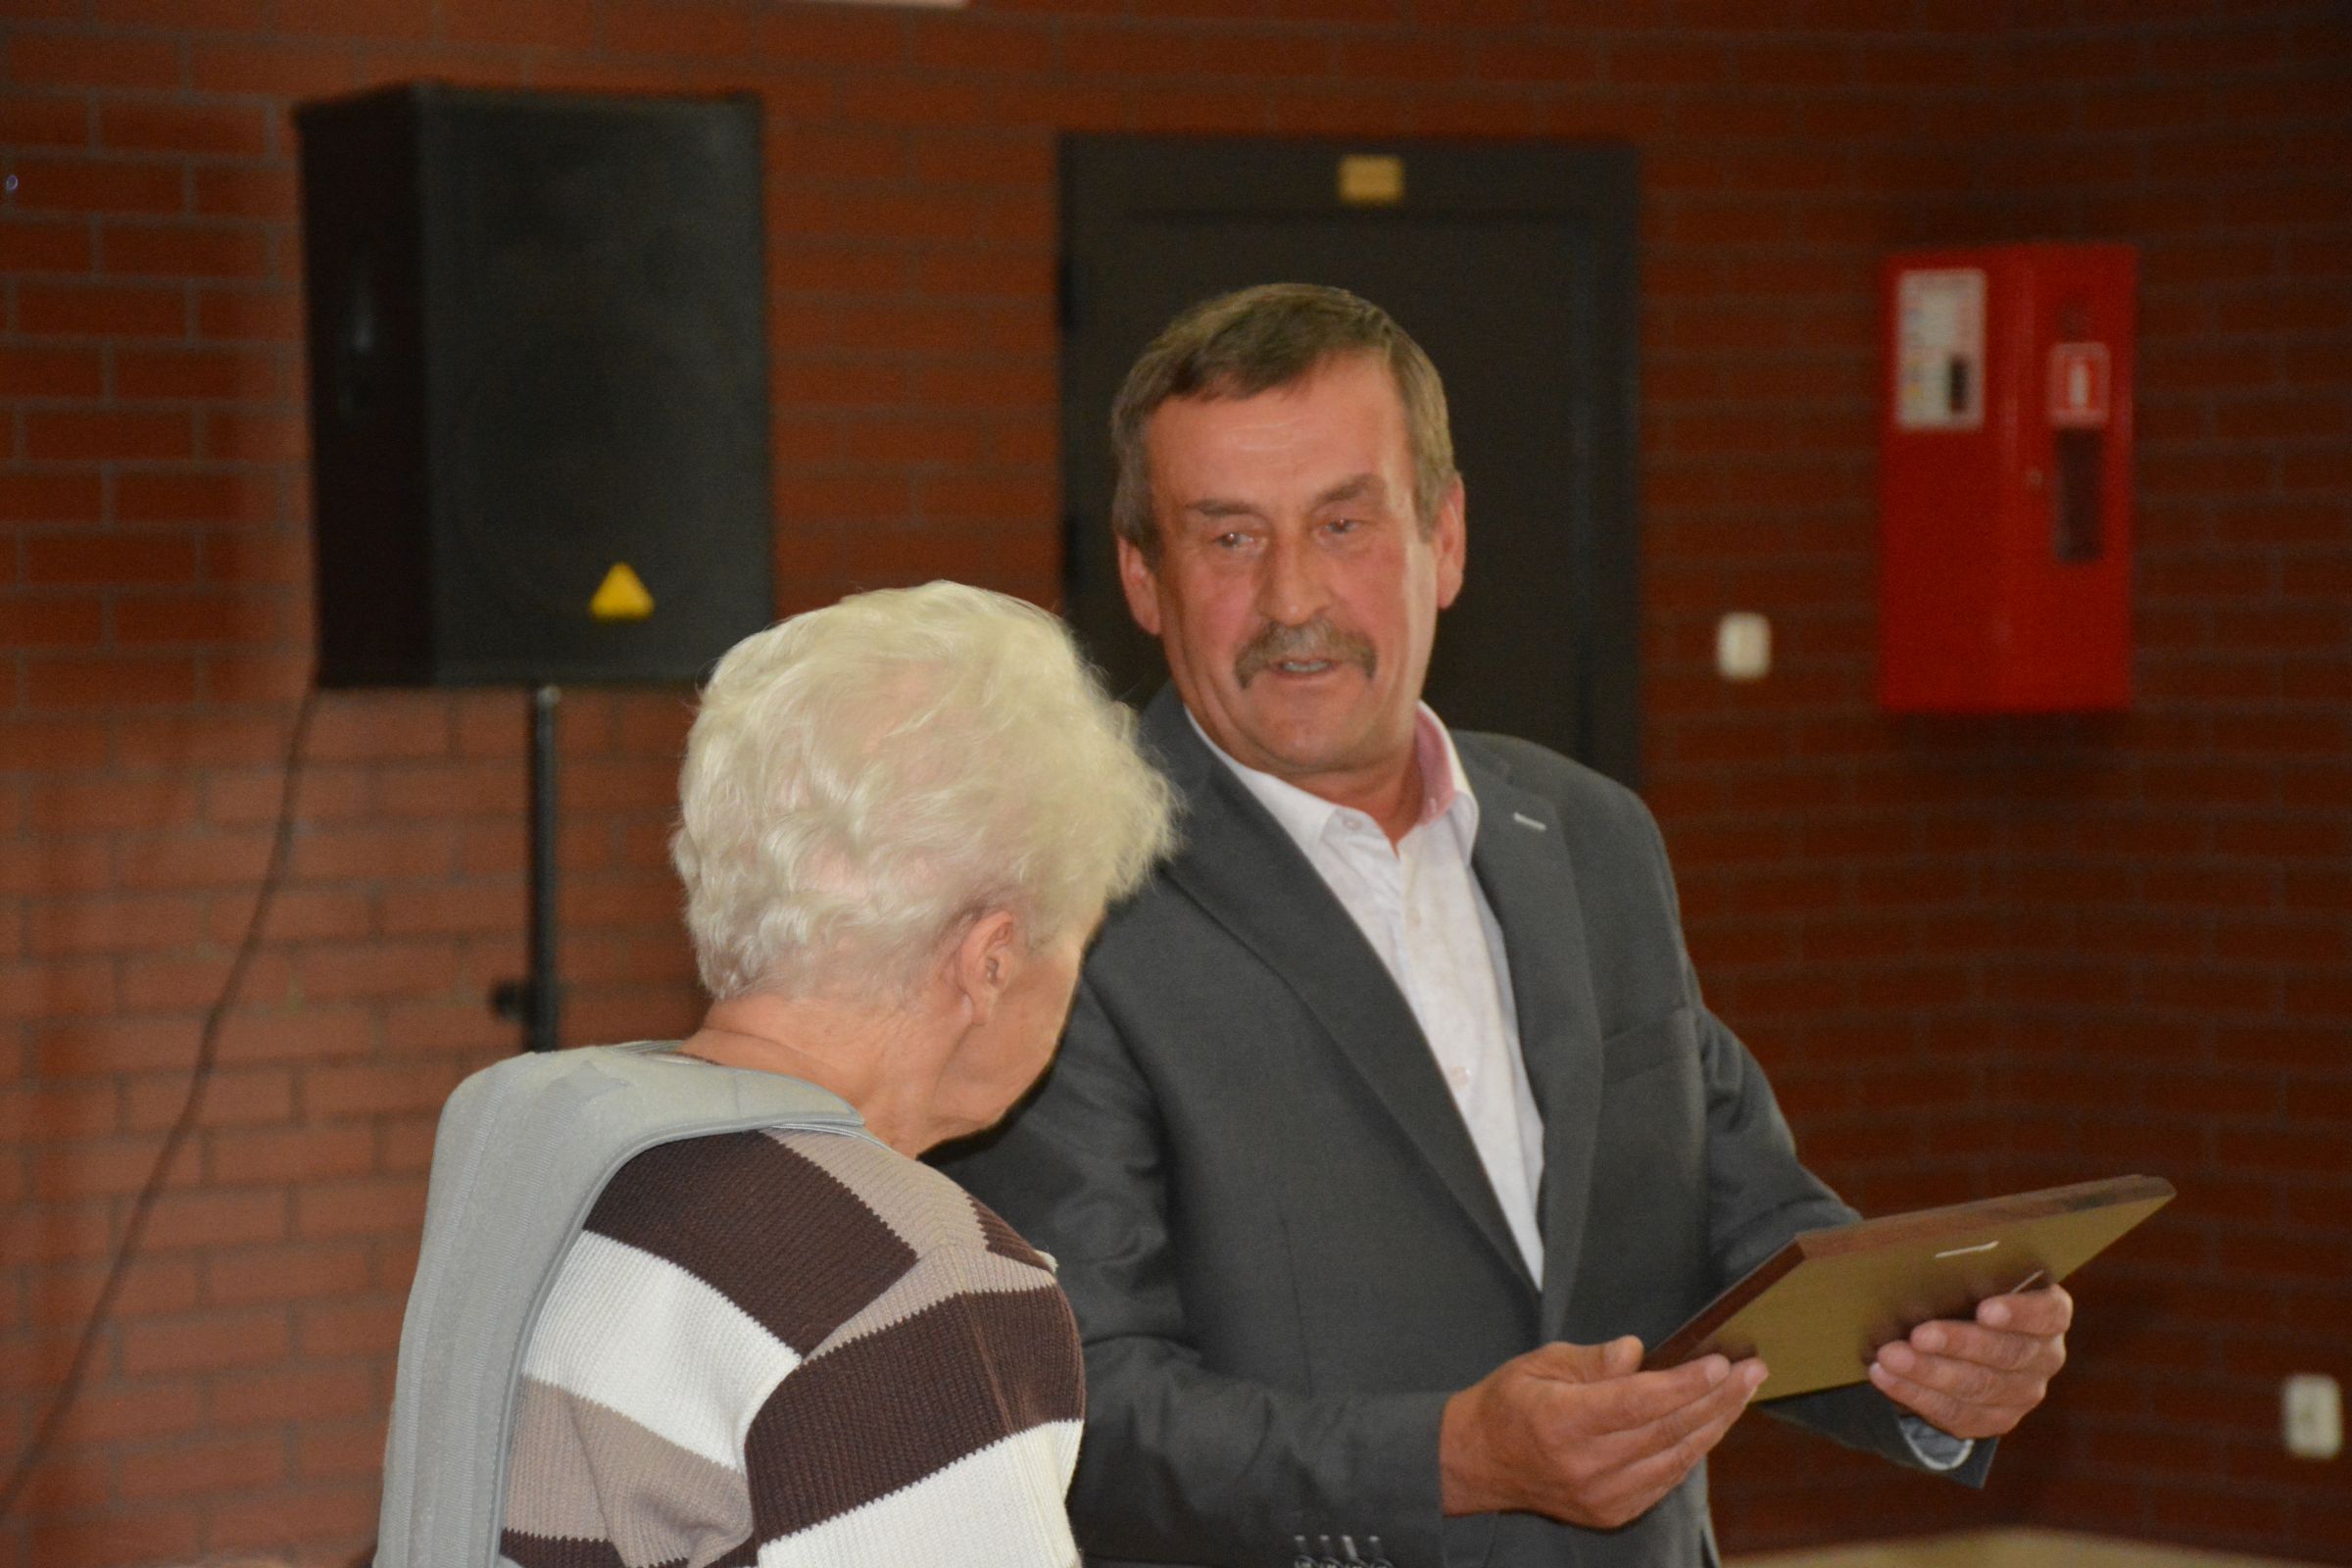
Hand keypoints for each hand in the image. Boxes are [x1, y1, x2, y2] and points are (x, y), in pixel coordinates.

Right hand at [1439, 1336, 1767, 1529]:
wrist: (1478, 1462)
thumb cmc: (1508, 1404)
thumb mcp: (1539, 1364)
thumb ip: (1592, 1361)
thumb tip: (1638, 1353)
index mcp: (1562, 1422)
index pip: (1638, 1403)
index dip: (1684, 1384)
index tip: (1720, 1364)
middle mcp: (1586, 1466)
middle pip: (1667, 1431)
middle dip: (1716, 1399)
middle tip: (1752, 1372)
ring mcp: (1602, 1496)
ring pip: (1675, 1458)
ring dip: (1714, 1424)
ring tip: (1742, 1393)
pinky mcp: (1611, 1512)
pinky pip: (1665, 1480)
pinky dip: (1691, 1450)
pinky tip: (1711, 1423)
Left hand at [1869, 1283, 2072, 1440]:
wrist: (1962, 1342)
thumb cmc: (1965, 1294)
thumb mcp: (1971, 1277)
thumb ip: (1962, 1270)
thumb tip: (1917, 1256)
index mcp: (2049, 1315)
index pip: (2049, 1313)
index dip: (2020, 1313)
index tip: (1985, 1309)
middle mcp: (2044, 1356)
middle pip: (2006, 1353)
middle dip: (1958, 1344)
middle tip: (1918, 1334)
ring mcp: (2022, 1393)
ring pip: (1977, 1387)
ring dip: (1928, 1372)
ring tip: (1889, 1357)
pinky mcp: (1994, 1419)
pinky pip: (1955, 1412)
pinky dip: (1914, 1393)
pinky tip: (1885, 1376)